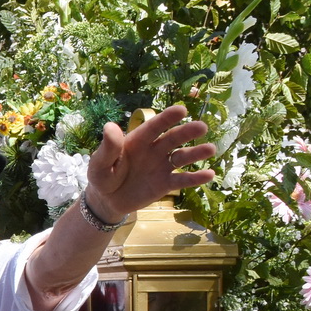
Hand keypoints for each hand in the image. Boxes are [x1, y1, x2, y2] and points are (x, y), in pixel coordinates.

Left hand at [86, 104, 217, 220]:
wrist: (107, 200)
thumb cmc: (102, 176)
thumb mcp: (100, 163)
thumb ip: (108, 147)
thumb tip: (110, 126)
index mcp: (138, 140)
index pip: (153, 127)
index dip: (166, 118)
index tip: (181, 110)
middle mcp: (154, 150)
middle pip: (173, 139)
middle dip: (187, 133)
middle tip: (202, 127)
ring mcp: (162, 166)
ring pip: (182, 157)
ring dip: (196, 153)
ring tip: (210, 149)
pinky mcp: (165, 184)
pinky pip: (182, 180)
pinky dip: (195, 178)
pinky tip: (209, 175)